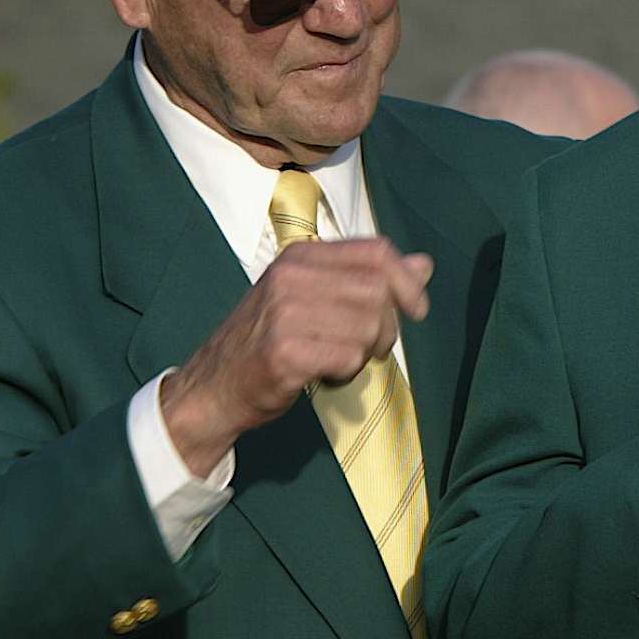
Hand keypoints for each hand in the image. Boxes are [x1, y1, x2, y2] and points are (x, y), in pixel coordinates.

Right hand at [162, 238, 433, 474]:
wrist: (213, 387)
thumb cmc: (270, 341)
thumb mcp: (314, 297)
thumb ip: (367, 279)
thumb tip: (424, 264)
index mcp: (302, 255)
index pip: (377, 252)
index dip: (408, 281)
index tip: (417, 309)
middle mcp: (291, 276)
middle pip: (379, 293)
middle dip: (385, 328)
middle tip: (363, 349)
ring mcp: (285, 312)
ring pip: (369, 327)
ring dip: (363, 355)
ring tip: (334, 362)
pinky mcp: (284, 351)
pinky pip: (349, 358)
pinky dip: (345, 374)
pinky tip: (323, 376)